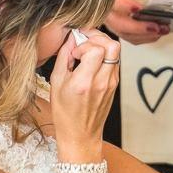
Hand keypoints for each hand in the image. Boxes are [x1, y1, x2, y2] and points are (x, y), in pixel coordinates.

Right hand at [49, 29, 121, 159]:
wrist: (80, 135)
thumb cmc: (65, 113)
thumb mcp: (56, 83)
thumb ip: (63, 57)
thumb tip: (70, 38)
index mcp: (84, 82)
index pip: (96, 50)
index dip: (85, 44)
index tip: (75, 52)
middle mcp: (102, 82)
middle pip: (113, 46)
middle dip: (97, 37)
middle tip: (84, 40)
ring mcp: (111, 83)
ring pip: (116, 51)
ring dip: (102, 44)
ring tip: (87, 48)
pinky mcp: (114, 84)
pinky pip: (114, 61)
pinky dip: (104, 55)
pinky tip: (91, 60)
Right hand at [103, 0, 170, 44]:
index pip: (112, 3)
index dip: (125, 6)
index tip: (139, 8)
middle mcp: (105, 9)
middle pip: (119, 24)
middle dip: (139, 28)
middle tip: (156, 26)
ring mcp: (111, 19)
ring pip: (124, 33)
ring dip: (143, 35)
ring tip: (161, 31)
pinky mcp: (117, 24)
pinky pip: (128, 35)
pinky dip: (142, 37)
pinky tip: (155, 33)